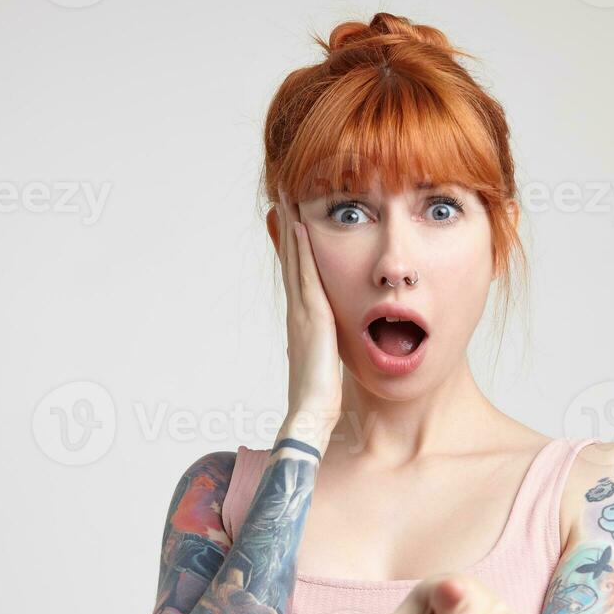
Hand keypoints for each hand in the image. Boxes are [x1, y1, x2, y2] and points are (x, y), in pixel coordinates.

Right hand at [273, 189, 341, 450]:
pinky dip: (300, 250)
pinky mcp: (312, 317)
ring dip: (290, 230)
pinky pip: (305, 274)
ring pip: (294, 262)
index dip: (293, 249)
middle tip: (283, 197)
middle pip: (291, 262)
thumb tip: (331, 351)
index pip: (298, 277)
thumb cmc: (321, 401)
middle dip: (287, 229)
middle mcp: (298, 314)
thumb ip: (329, 353)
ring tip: (287, 199)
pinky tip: (302, 226)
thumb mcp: (328, 368)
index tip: (291, 222)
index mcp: (303, 325)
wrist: (311, 416)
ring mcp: (301, 314)